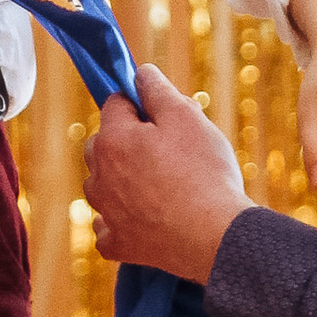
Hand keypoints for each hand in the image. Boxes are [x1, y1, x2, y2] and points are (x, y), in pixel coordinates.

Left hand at [85, 63, 248, 285]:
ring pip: (103, 184)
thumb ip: (157, 90)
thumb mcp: (187, 118)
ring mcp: (106, 213)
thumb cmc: (204, 173)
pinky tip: (143, 217)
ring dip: (121, 179)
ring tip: (162, 184)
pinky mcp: (119, 244)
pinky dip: (119, 221)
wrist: (217, 236)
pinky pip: (107, 227)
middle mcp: (99, 176)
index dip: (141, 105)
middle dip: (127, 141)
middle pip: (103, 144)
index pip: (115, 104)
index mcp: (112, 140)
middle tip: (169, 150)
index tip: (164, 115)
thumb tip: (140, 73)